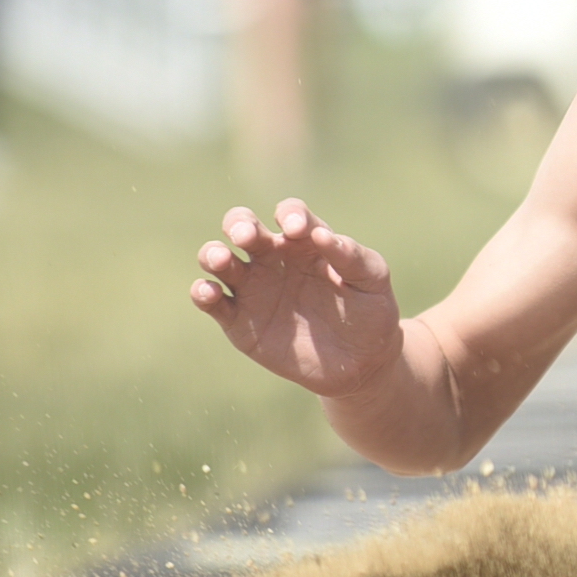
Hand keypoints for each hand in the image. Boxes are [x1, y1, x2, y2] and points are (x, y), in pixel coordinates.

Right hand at [189, 199, 402, 397]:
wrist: (361, 362)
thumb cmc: (370, 312)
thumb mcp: (372, 281)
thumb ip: (351, 256)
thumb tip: (322, 235)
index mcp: (306, 241)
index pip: (291, 214)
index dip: (291, 214)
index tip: (297, 229)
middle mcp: (274, 257)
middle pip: (242, 224)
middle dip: (239, 223)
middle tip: (247, 236)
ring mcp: (253, 287)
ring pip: (218, 258)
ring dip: (213, 253)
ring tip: (223, 260)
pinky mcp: (239, 320)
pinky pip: (212, 300)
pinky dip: (203, 292)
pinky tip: (209, 292)